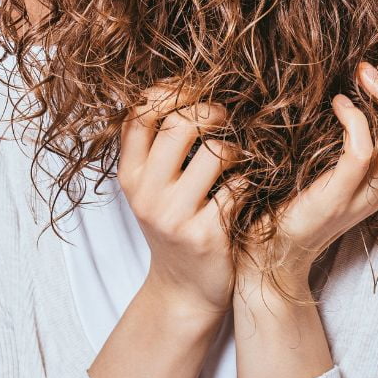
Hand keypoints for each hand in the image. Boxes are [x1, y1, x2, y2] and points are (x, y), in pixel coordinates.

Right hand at [118, 81, 241, 319]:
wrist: (183, 291)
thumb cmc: (174, 226)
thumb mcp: (151, 187)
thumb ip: (157, 145)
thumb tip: (183, 85)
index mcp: (130, 175)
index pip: (139, 113)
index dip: (170, 90)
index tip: (194, 88)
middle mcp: (146, 194)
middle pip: (181, 124)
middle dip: (212, 111)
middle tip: (225, 117)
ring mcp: (175, 217)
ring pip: (217, 153)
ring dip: (236, 149)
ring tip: (237, 159)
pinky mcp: (206, 236)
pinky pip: (239, 188)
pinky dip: (248, 183)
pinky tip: (244, 192)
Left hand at [236, 48, 377, 299]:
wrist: (268, 253)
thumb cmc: (291, 199)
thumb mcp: (330, 162)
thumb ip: (349, 133)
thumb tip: (349, 80)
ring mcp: (364, 194)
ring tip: (364, 73)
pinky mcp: (336, 198)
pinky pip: (362, 154)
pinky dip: (355, 120)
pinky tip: (337, 104)